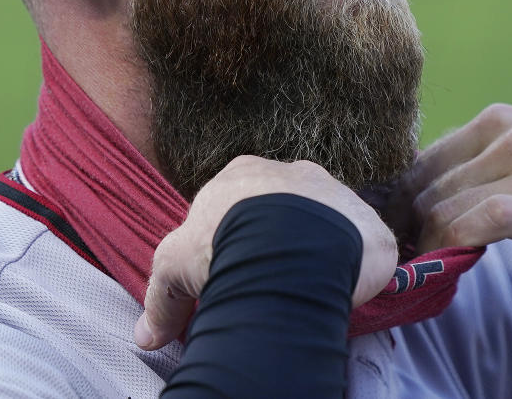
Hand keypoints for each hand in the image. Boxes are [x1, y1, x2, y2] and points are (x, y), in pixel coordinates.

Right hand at [134, 155, 396, 349]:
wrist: (289, 244)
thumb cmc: (223, 243)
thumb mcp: (174, 268)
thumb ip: (161, 299)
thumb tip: (144, 337)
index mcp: (244, 174)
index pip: (239, 202)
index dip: (233, 235)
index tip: (230, 267)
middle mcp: (291, 173)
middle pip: (285, 209)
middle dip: (279, 240)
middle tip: (270, 280)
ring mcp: (334, 192)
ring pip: (326, 224)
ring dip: (319, 252)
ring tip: (307, 290)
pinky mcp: (367, 221)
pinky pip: (362, 246)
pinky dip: (353, 267)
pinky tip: (341, 291)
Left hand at [399, 104, 511, 270]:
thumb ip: (487, 162)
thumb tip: (430, 196)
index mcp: (498, 120)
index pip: (422, 163)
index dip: (403, 203)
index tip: (404, 234)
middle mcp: (508, 137)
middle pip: (429, 192)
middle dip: (415, 230)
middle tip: (416, 262)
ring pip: (448, 210)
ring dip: (433, 246)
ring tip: (436, 269)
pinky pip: (485, 223)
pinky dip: (459, 245)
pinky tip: (459, 262)